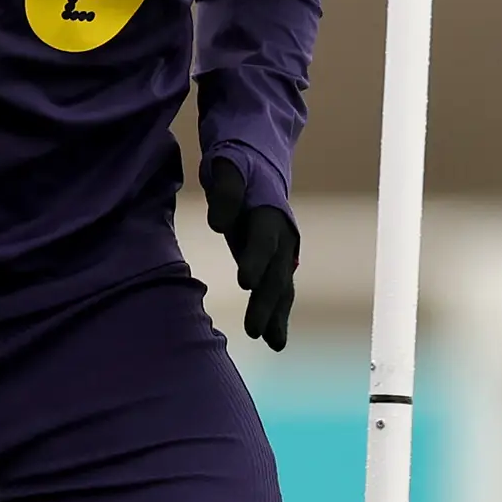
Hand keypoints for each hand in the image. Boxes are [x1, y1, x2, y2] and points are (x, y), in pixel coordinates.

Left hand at [201, 158, 299, 349]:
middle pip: (276, 271)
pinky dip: (278, 315)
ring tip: (271, 342)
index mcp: (269, 211)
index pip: (262, 239)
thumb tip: (219, 224)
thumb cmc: (238, 164)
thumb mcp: (227, 166)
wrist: (260, 159)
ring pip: (282, 286)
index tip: (245, 283)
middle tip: (254, 330)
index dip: (255, 259)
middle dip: (266, 301)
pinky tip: (275, 341)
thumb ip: (225, 192)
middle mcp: (282, 235)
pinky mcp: (276, 261)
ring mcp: (282, 250)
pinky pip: (280, 291)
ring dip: (276, 314)